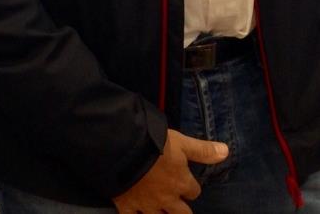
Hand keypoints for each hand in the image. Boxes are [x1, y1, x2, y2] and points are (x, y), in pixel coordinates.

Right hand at [112, 129, 227, 213]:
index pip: (193, 192)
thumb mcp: (180, 142)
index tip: (185, 183)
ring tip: (162, 212)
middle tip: (176, 205)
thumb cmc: (153, 143)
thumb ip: (202, 150)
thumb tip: (227, 152)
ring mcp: (147, 205)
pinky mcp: (127, 205)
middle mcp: (167, 199)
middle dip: (181, 210)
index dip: (190, 188)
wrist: (120, 149)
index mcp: (181, 183)